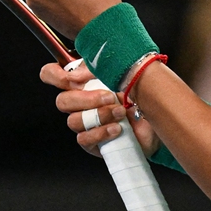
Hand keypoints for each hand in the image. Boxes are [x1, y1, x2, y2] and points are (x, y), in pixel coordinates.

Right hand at [40, 60, 160, 158]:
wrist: (159, 121)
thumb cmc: (141, 95)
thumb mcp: (122, 72)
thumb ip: (98, 67)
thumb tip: (76, 73)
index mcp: (82, 82)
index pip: (52, 74)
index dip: (53, 75)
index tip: (72, 78)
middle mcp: (80, 103)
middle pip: (62, 101)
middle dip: (86, 99)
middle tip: (110, 96)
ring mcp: (85, 124)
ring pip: (74, 121)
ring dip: (99, 115)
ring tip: (121, 112)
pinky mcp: (93, 143)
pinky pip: (84, 139)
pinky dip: (101, 133)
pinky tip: (117, 128)